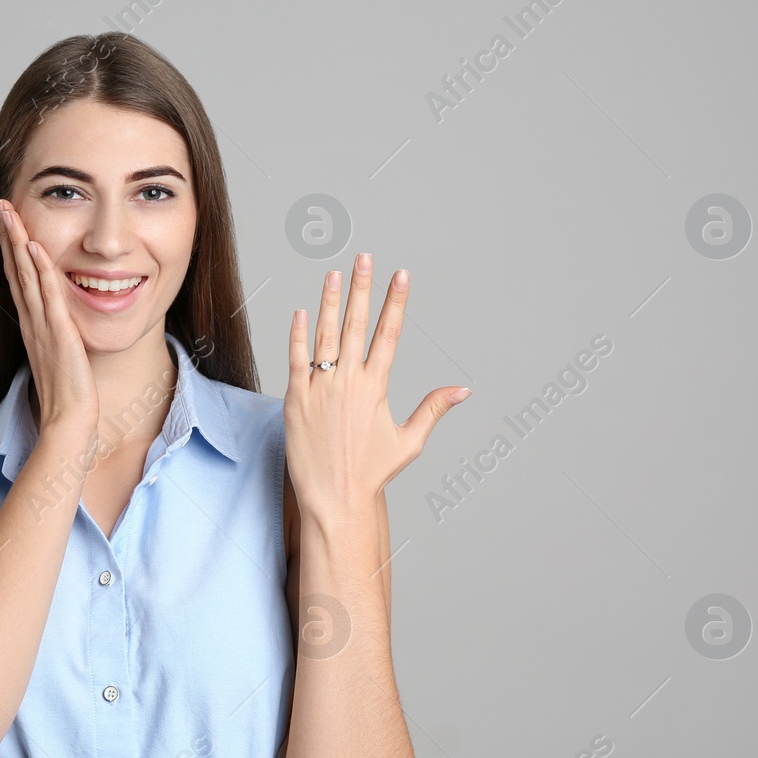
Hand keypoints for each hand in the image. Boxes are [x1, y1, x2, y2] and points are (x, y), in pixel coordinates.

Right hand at [0, 197, 98, 439]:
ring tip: (9, 212)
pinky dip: (40, 268)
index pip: (19, 280)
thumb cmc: (68, 398)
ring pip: (26, 275)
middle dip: (7, 235)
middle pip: (16, 270)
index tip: (6, 224)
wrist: (68, 423)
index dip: (11, 250)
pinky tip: (34, 245)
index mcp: (33, 327)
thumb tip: (60, 329)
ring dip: (17, 241)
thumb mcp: (60, 360)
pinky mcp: (59, 334)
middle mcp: (32, 322)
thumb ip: (57, 340)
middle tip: (0, 204)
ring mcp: (42, 326)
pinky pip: (47, 295)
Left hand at [284, 256, 468, 515]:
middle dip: (362, 288)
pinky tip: (300, 313)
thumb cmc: (370, 474)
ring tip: (333, 275)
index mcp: (376, 388)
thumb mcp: (408, 442)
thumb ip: (433, 410)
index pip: (388, 334)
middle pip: (356, 325)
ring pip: (324, 336)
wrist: (333, 499)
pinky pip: (296, 360)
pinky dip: (298, 335)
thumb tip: (463, 390)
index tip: (401, 275)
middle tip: (365, 258)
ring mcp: (319, 389)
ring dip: (329, 302)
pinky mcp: (295, 399)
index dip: (395, 302)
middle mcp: (348, 383)